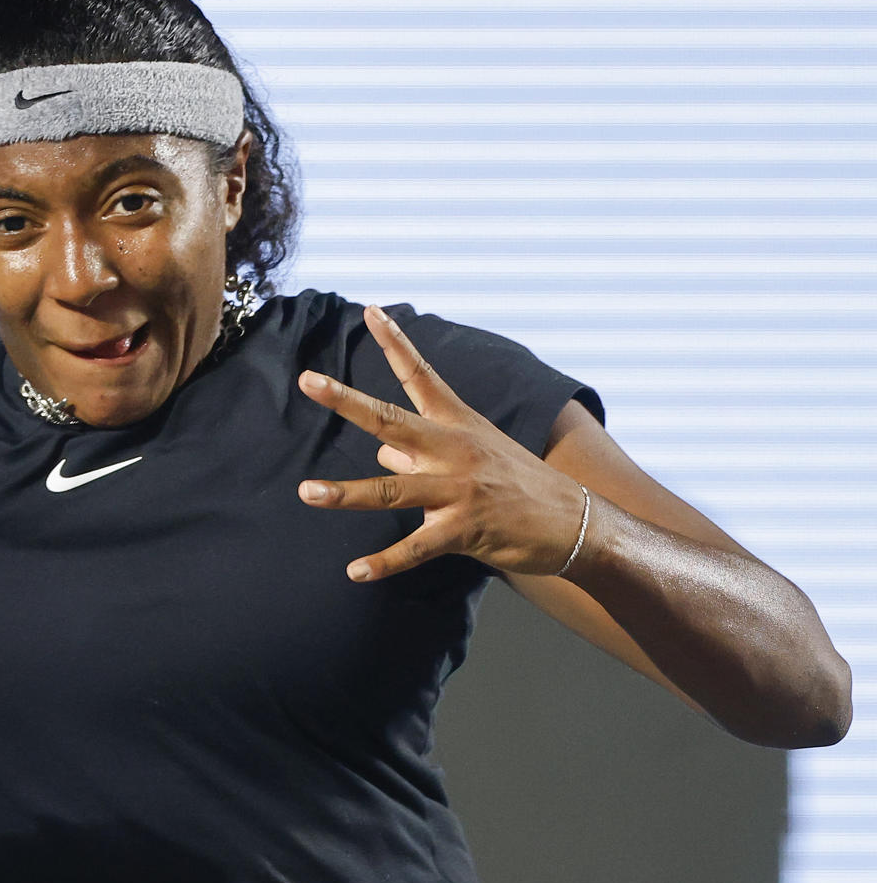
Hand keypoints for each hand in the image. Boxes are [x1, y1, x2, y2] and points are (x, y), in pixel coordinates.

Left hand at [295, 305, 586, 581]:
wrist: (575, 521)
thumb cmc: (517, 484)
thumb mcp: (474, 454)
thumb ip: (420, 451)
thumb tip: (379, 452)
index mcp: (457, 424)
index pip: (421, 374)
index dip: (396, 342)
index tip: (370, 311)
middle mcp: (453, 450)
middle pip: (390, 422)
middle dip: (347, 402)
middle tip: (308, 382)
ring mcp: (458, 489)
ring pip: (390, 489)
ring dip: (346, 493)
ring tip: (307, 492)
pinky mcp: (464, 529)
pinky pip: (415, 548)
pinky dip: (384, 562)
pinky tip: (356, 572)